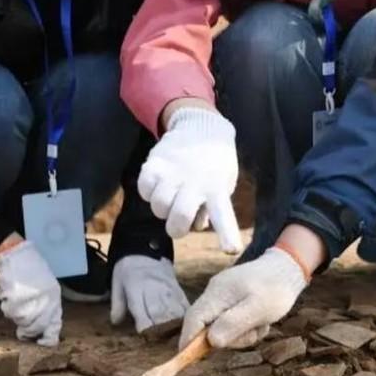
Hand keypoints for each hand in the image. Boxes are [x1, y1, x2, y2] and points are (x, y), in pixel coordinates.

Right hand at [0, 240, 62, 345]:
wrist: (16, 255)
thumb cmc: (31, 270)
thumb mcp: (46, 288)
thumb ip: (47, 305)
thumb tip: (44, 325)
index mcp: (55, 297)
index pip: (54, 323)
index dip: (49, 335)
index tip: (44, 343)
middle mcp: (46, 300)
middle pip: (37, 326)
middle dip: (29, 330)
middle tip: (23, 330)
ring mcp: (30, 298)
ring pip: (21, 320)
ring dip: (17, 315)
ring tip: (17, 301)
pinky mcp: (15, 296)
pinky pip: (10, 311)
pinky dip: (9, 306)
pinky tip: (10, 294)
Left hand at [111, 255, 189, 332]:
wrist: (145, 251)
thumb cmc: (127, 270)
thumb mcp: (117, 284)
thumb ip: (117, 304)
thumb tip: (116, 323)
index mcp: (136, 288)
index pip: (141, 309)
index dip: (144, 325)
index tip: (146, 336)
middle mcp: (154, 289)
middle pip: (160, 311)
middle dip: (161, 328)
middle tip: (163, 342)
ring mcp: (167, 288)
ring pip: (173, 308)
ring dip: (174, 324)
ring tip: (176, 337)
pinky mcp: (177, 288)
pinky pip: (183, 302)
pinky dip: (185, 314)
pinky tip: (187, 324)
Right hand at [138, 107, 241, 252]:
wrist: (201, 126)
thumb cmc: (214, 164)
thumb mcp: (223, 184)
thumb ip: (212, 207)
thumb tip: (197, 225)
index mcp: (218, 188)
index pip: (224, 215)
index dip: (227, 235)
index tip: (231, 250)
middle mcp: (195, 181)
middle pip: (179, 219)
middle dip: (176, 229)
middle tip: (178, 224)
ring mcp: (173, 173)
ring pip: (158, 208)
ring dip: (163, 210)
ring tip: (171, 197)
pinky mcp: (154, 164)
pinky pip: (144, 191)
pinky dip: (149, 193)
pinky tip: (160, 184)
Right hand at [179, 247, 307, 349]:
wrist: (290, 267)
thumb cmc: (276, 287)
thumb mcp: (258, 308)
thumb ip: (233, 323)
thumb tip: (211, 341)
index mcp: (218, 293)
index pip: (193, 319)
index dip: (187, 340)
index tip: (187, 358)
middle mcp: (216, 293)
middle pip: (206, 326)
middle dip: (228, 337)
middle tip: (253, 333)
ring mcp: (224, 295)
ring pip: (222, 326)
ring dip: (242, 333)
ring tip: (262, 323)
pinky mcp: (234, 299)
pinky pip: (233, 320)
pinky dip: (247, 326)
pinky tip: (262, 320)